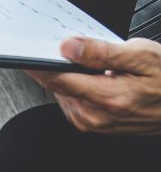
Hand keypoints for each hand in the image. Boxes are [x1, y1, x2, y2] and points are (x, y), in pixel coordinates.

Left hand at [27, 37, 160, 134]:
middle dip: (59, 64)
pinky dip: (77, 86)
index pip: (55, 78)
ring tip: (98, 67)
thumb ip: (102, 52)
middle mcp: (95, 116)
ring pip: (62, 92)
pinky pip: (72, 100)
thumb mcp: (141, 55)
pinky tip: (97, 78)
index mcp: (106, 98)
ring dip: (70, 76)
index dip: (39, 60)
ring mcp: (93, 123)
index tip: (29, 47)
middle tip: (77, 49)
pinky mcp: (93, 125)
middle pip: (56, 85)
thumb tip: (68, 47)